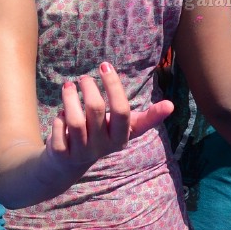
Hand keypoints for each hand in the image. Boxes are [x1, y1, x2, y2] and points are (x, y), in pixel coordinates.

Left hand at [44, 64, 172, 186]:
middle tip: (84, 78)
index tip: (105, 65)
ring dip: (69, 97)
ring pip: (74, 120)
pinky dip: (58, 117)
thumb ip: (146, 117)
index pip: (122, 110)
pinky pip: (58, 129)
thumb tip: (172, 105)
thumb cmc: (101, 136)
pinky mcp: (62, 155)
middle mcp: (103, 147)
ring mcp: (81, 152)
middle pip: (95, 110)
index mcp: (121, 137)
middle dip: (88, 87)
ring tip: (69, 87)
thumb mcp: (123, 129)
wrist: (68, 164)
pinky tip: (61, 113)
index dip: (114, 86)